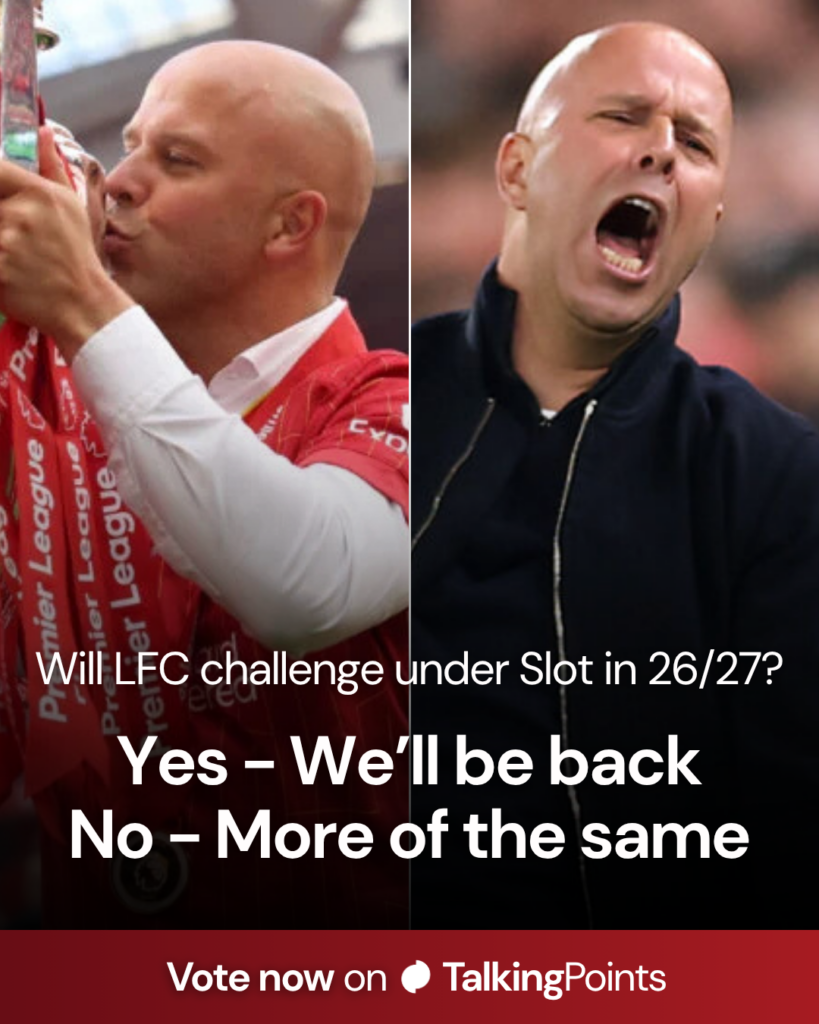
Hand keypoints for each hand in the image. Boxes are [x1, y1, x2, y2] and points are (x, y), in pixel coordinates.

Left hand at [0, 126, 131, 359]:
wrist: (85, 307)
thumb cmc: (76, 256)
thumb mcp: (71, 206)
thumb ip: (51, 166)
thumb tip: (42, 131)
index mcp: (38, 194)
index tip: (2, 201)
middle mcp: (21, 215)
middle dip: (0, 223)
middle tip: (10, 233)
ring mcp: (7, 244)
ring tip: (12, 255)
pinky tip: (8, 272)